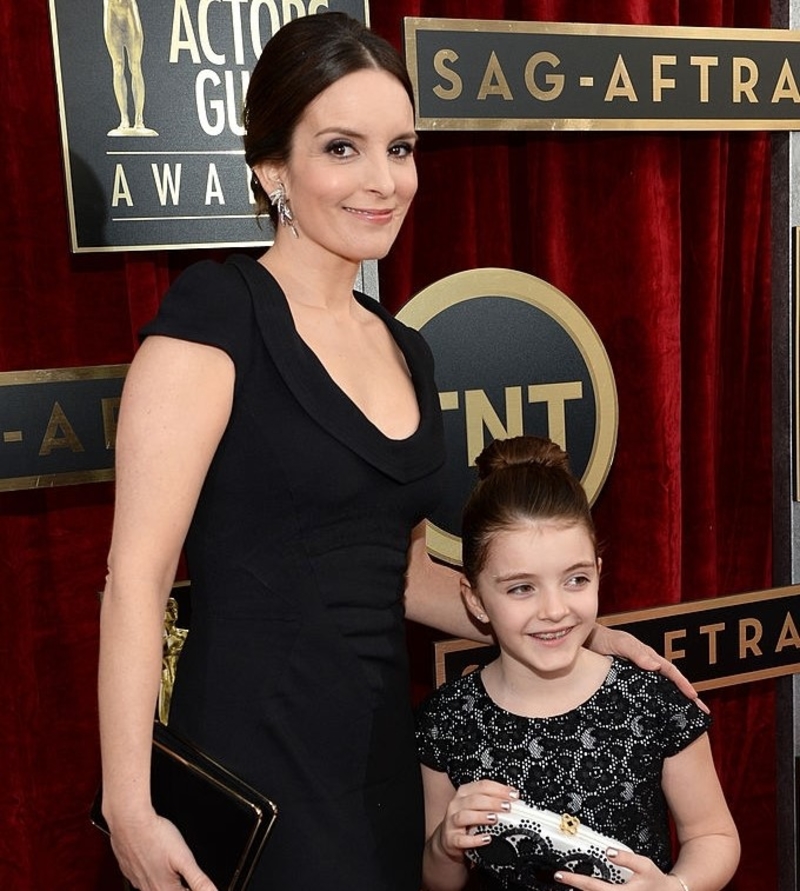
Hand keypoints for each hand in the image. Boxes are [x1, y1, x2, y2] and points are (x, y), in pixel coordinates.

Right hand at [108, 809, 216, 890]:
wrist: (130, 822)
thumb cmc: (156, 836)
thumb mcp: (184, 858)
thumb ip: (199, 880)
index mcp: (164, 890)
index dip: (194, 887)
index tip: (197, 883)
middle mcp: (149, 889)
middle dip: (180, 884)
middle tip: (183, 870)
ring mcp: (137, 880)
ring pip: (154, 888)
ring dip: (166, 881)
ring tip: (172, 867)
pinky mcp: (129, 870)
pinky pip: (142, 880)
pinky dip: (153, 874)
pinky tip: (157, 863)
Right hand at [431, 779, 517, 862]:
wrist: (448, 840)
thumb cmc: (466, 821)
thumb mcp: (477, 806)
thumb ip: (492, 800)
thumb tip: (513, 797)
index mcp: (464, 793)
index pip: (482, 785)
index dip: (499, 789)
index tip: (513, 794)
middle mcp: (456, 805)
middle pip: (474, 800)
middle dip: (492, 802)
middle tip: (507, 806)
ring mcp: (452, 822)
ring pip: (465, 816)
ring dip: (481, 816)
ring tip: (494, 818)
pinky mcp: (451, 839)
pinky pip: (462, 839)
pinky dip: (474, 839)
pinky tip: (486, 838)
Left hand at [554, 847, 678, 889]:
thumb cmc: (657, 881)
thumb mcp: (644, 865)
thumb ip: (626, 858)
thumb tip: (608, 851)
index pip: (591, 886)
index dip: (573, 880)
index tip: (560, 875)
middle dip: (574, 886)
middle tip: (560, 876)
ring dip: (583, 890)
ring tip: (571, 880)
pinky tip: (587, 886)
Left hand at [587, 624, 708, 713]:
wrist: (584, 641)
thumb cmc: (603, 639)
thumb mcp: (620, 643)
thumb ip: (636, 653)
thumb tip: (656, 666)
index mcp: (648, 658)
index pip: (671, 673)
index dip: (684, 685)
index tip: (695, 699)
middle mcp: (646, 668)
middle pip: (669, 684)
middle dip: (685, 698)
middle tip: (700, 715)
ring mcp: (636, 677)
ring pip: (658, 692)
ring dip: (672, 704)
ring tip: (683, 721)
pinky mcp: (625, 685)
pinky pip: (644, 696)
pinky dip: (654, 705)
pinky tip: (655, 719)